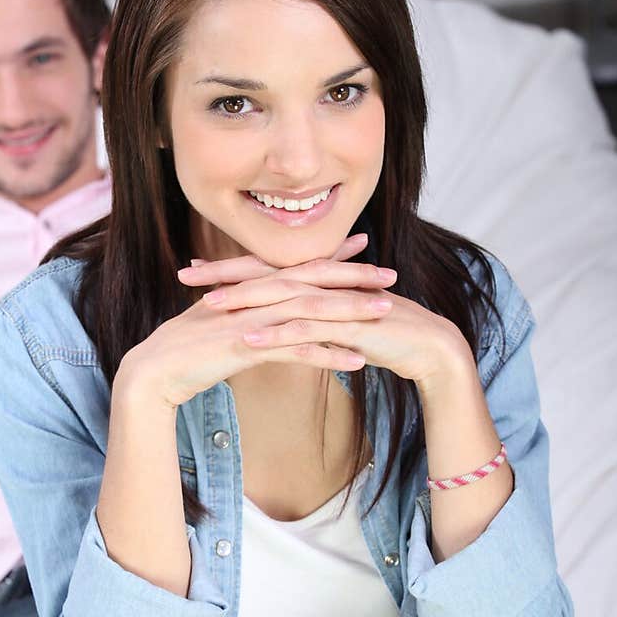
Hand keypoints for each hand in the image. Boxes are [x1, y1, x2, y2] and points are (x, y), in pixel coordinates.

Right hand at [117, 233, 398, 408]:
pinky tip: (357, 361)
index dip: (329, 257)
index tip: (362, 247)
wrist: (151, 372)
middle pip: (311, 282)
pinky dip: (328, 355)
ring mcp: (250, 321)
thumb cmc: (181, 354)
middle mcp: (251, 298)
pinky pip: (296, 350)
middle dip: (354, 278)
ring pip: (310, 311)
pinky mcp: (247, 349)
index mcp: (246, 290)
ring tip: (386, 313)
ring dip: (350, 312)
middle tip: (391, 275)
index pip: (295, 267)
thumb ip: (238, 315)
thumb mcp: (214, 327)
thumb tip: (257, 318)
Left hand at [186, 241, 470, 389]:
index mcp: (320, 281)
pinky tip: (248, 340)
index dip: (230, 267)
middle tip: (185, 274)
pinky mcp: (348, 326)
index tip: (195, 268)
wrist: (430, 349)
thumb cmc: (385, 337)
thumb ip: (311, 320)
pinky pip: (306, 330)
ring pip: (282, 298)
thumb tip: (281, 324)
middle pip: (267, 274)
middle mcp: (326, 284)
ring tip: (208, 305)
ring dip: (244, 301)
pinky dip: (276, 334)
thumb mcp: (340, 325)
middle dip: (224, 274)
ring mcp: (338, 303)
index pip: (268, 268)